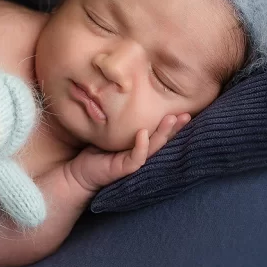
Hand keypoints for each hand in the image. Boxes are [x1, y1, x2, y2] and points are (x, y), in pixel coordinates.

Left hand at [65, 113, 190, 194]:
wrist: (79, 173)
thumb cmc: (95, 151)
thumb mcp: (111, 131)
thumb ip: (121, 119)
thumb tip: (126, 92)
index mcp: (142, 145)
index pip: (161, 133)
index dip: (173, 123)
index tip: (185, 108)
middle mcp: (142, 154)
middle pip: (164, 140)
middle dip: (176, 128)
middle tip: (187, 114)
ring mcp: (134, 162)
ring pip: (154, 147)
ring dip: (164, 134)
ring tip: (172, 119)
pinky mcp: (124, 169)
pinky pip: (136, 158)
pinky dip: (141, 146)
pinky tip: (143, 134)